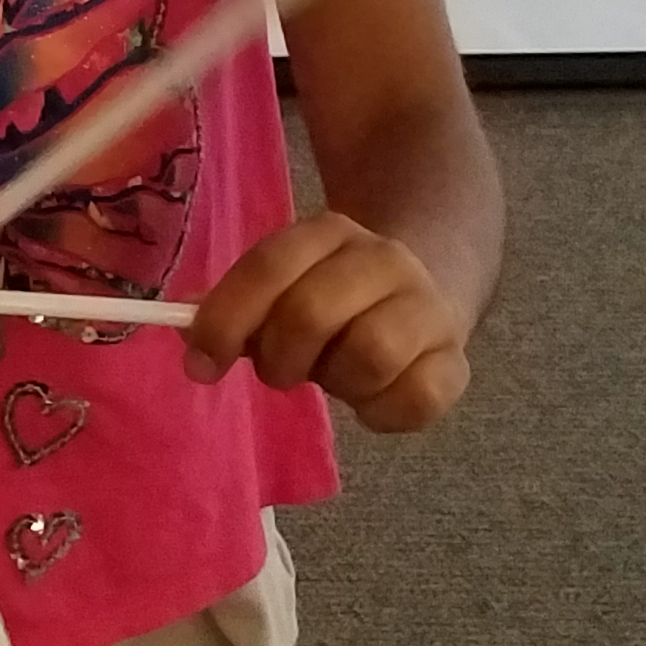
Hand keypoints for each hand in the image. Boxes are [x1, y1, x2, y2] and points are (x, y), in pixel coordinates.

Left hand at [183, 210, 468, 431]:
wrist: (426, 289)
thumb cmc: (333, 297)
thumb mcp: (282, 287)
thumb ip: (236, 308)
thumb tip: (188, 336)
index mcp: (330, 232)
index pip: (269, 267)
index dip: (225, 319)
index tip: (200, 363)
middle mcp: (385, 260)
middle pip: (312, 312)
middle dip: (279, 357)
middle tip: (278, 372)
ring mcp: (428, 308)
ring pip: (370, 354)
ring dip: (336, 381)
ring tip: (335, 376)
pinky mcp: (456, 361)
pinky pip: (415, 399)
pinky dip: (381, 412)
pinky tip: (372, 398)